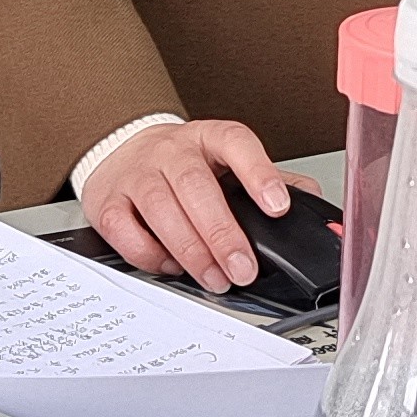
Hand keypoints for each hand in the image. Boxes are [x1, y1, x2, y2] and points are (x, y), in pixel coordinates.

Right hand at [79, 118, 288, 286]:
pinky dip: (151, 255)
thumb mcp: (224, 161)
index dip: (259, 173)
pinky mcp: (108, 201)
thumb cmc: (180, 163)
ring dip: (191, 251)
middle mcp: (171, 150)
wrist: (120, 151)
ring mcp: (136, 173)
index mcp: (208, 138)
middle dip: (222, 234)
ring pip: (161, 209)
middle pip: (195, 186)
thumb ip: (264, 179)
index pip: (236, 143)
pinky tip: (172, 266)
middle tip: (243, 269)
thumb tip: (309, 200)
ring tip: (215, 278)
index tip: (278, 207)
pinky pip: (127, 231)